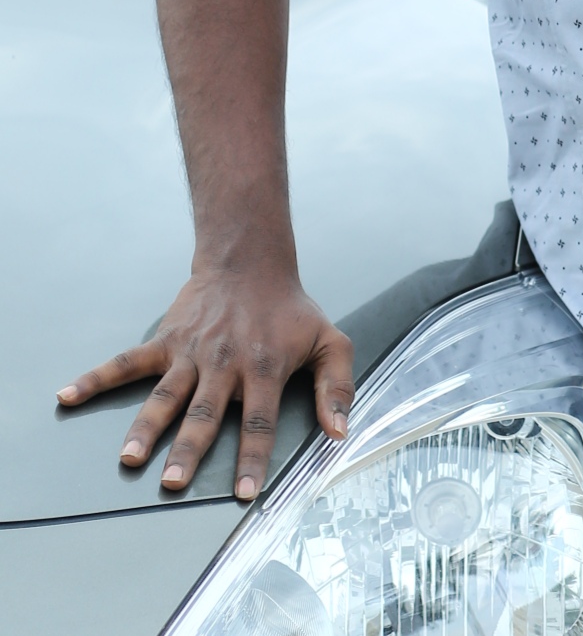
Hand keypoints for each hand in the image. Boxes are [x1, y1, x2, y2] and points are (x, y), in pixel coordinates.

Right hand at [56, 263, 353, 499]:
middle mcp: (225, 363)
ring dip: (147, 427)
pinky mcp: (166, 340)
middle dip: (190, 450)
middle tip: (172, 483)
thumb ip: (337, 387)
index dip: (253, 457)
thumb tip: (340, 433)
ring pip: (165, 395)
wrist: (250, 262)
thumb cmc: (291, 310)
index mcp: (264, 367)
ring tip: (130, 458)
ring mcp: (191, 352)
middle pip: (205, 414)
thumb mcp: (329, 341)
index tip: (245, 493)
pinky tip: (68, 396)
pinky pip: (127, 361)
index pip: (259, 420)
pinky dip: (96, 378)